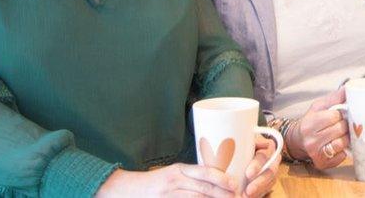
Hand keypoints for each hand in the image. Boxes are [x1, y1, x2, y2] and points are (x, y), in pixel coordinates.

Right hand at [96, 163, 235, 196]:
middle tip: (237, 197)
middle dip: (222, 195)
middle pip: (203, 188)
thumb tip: (217, 179)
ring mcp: (169, 195)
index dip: (222, 179)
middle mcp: (174, 181)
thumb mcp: (172, 174)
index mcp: (179, 170)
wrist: (126, 190)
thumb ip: (192, 176)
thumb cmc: (154, 183)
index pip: (204, 172)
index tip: (235, 185)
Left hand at [241, 134, 279, 196]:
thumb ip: (243, 141)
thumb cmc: (242, 142)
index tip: (248, 174)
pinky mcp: (268, 181)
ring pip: (270, 182)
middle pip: (270, 172)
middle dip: (259, 183)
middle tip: (248, 191)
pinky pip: (267, 189)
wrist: (244, 149)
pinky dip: (259, 194)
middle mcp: (273, 159)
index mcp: (268, 146)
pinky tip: (250, 197)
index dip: (257, 165)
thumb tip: (243, 144)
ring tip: (247, 196)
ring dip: (259, 191)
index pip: (264, 156)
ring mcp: (272, 171)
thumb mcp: (244, 139)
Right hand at [286, 88, 348, 168]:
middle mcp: (311, 140)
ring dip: (346, 138)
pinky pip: (341, 156)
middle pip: (340, 129)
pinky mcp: (322, 163)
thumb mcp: (318, 106)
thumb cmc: (311, 121)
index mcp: (310, 123)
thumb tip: (348, 88)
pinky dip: (343, 151)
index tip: (339, 114)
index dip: (340, 114)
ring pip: (342, 143)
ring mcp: (316, 153)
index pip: (335, 116)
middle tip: (342, 124)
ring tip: (341, 134)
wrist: (297, 140)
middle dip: (344, 125)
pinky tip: (338, 146)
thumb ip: (334, 98)